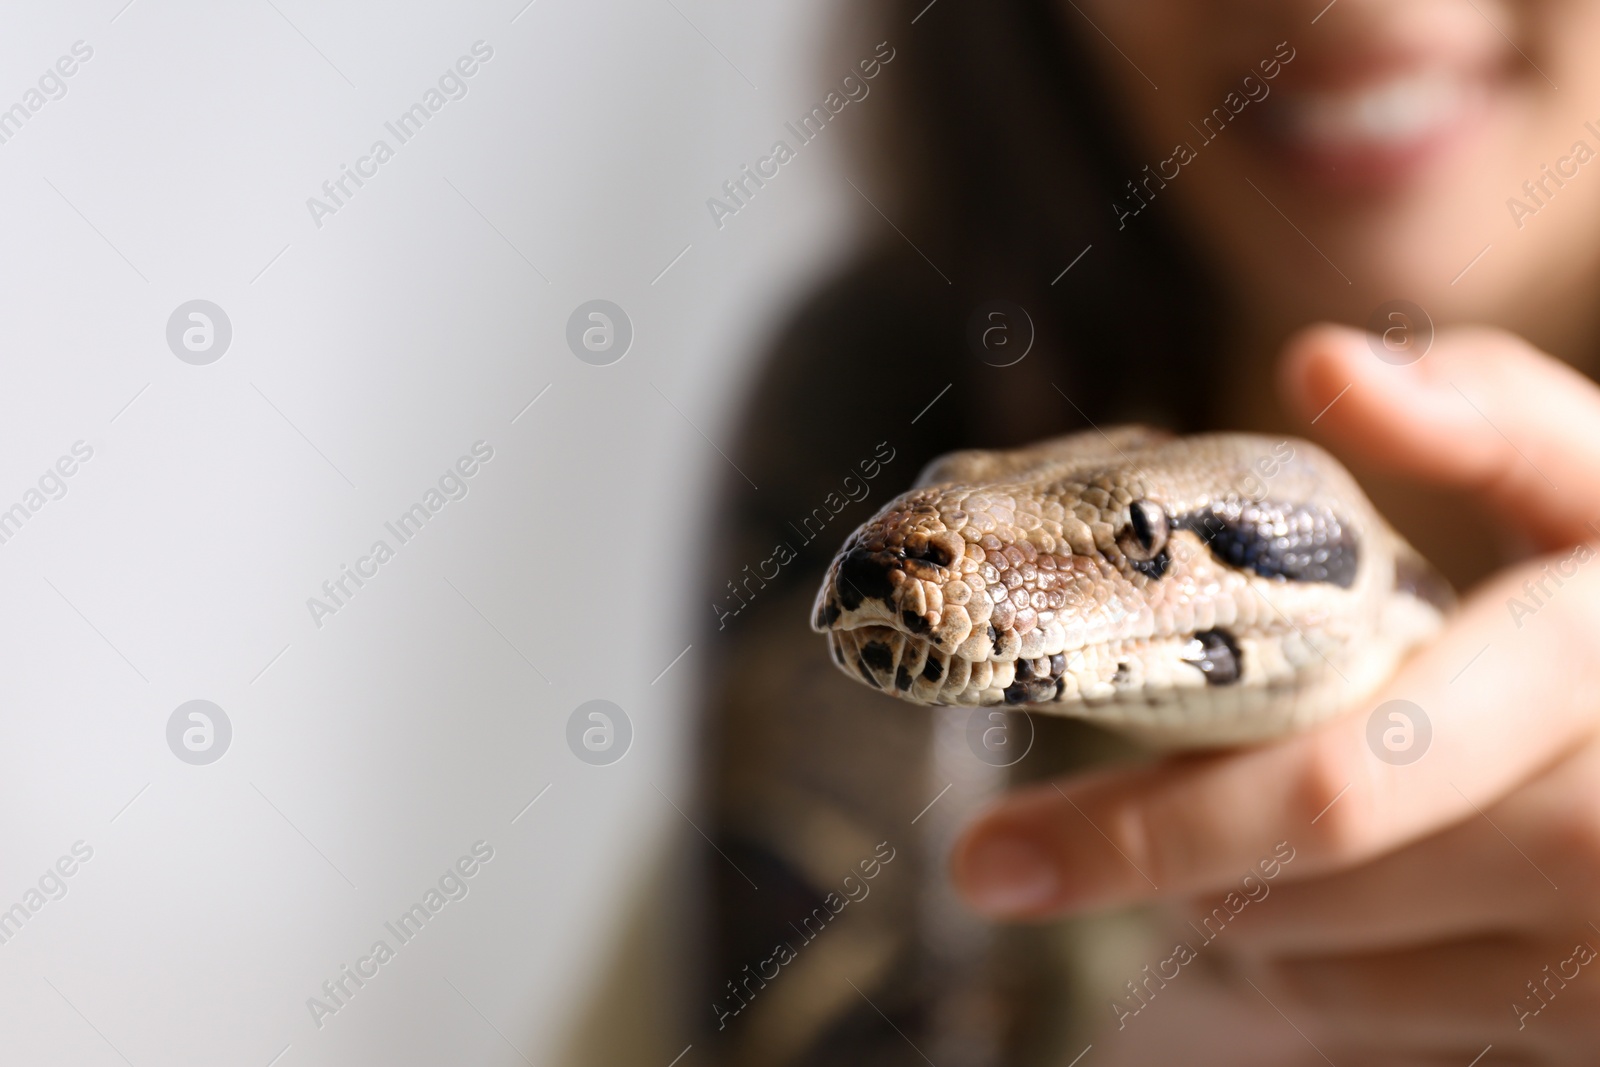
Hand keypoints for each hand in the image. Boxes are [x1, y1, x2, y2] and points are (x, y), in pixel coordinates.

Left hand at [949, 326, 1599, 1063]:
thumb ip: (1492, 417)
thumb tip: (1323, 365)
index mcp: (1585, 680)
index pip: (1327, 794)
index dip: (1140, 834)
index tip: (983, 857)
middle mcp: (1596, 842)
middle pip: (1294, 899)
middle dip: (1149, 866)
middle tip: (1030, 846)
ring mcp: (1599, 965)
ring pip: (1317, 978)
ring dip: (1215, 915)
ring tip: (1178, 839)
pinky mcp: (1581, 1027)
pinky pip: (1377, 1024)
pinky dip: (1293, 970)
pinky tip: (1280, 898)